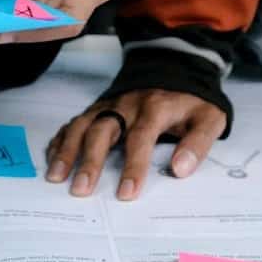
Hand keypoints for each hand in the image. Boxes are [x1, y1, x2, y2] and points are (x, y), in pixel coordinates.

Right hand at [47, 89, 227, 199]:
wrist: (176, 67)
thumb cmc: (190, 101)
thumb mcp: (209, 118)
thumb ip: (198, 143)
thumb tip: (181, 169)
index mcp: (155, 108)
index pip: (141, 138)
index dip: (133, 166)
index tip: (127, 193)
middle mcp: (126, 105)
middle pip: (102, 131)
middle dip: (90, 161)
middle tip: (81, 190)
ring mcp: (108, 105)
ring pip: (81, 125)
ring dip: (67, 151)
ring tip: (56, 177)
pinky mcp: (97, 108)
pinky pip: (74, 123)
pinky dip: (60, 141)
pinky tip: (52, 160)